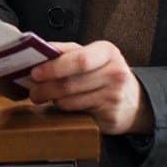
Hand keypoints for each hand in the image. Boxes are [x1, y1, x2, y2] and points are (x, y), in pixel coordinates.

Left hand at [26, 41, 152, 134]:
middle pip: (71, 81)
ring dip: (51, 98)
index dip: (53, 66)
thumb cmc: (104, 74)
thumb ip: (68, 53)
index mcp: (107, 51)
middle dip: (46, 86)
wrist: (134, 102)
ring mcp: (114, 95)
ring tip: (41, 96)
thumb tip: (37, 56)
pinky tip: (59, 103)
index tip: (34, 71)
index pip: (78, 58)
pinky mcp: (111, 115)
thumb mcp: (93, 58)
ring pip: (71, 99)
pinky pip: (77, 111)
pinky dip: (64, 107)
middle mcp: (115, 72)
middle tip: (32, 90)